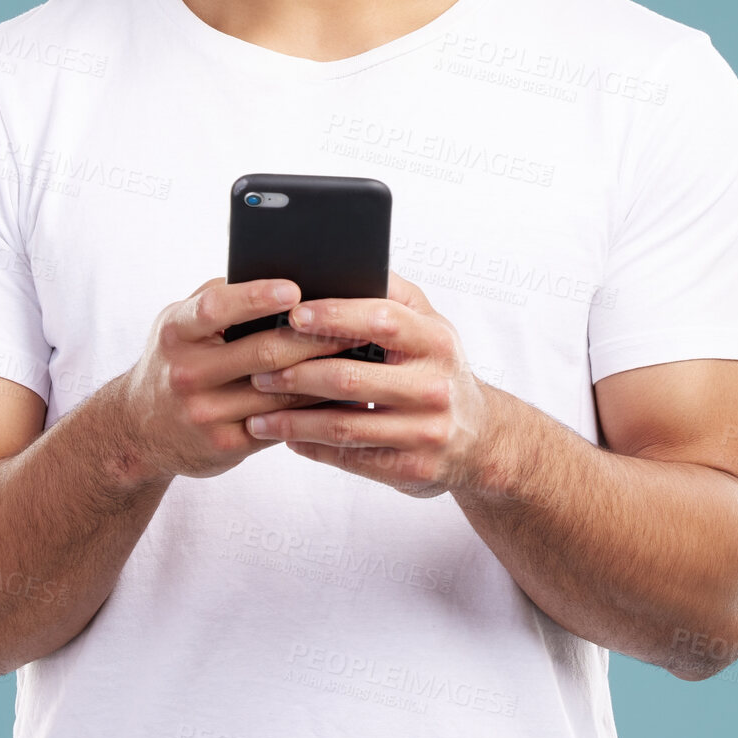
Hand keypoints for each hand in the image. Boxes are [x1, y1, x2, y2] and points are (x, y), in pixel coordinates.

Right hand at [118, 277, 363, 484]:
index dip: (256, 297)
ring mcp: (204, 414)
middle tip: (354, 322)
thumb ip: (221, 300)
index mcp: (176, 332)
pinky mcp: (223, 445)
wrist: (138, 428)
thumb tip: (285, 278)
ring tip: (359, 355)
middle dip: (313, 336)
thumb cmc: (176, 357)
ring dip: (323, 374)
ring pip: (279, 392)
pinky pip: (280, 423)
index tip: (295, 288)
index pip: (216, 308)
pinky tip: (339, 393)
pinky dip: (313, 407)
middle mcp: (185, 373)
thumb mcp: (181, 323)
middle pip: (262, 353)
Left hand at [243, 270, 501, 498]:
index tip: (292, 314)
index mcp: (436, 341)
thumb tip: (338, 266)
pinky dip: (312, 446)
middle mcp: (435, 387)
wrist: (480, 440)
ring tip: (258, 412)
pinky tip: (286, 437)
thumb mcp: (430, 325)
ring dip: (293, 419)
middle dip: (297, 373)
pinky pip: (350, 458)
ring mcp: (426, 433)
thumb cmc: (437, 368)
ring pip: (344, 426)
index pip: (381, 319)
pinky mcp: (412, 471)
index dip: (334, 315)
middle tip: (258, 370)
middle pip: (352, 378)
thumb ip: (392, 294)